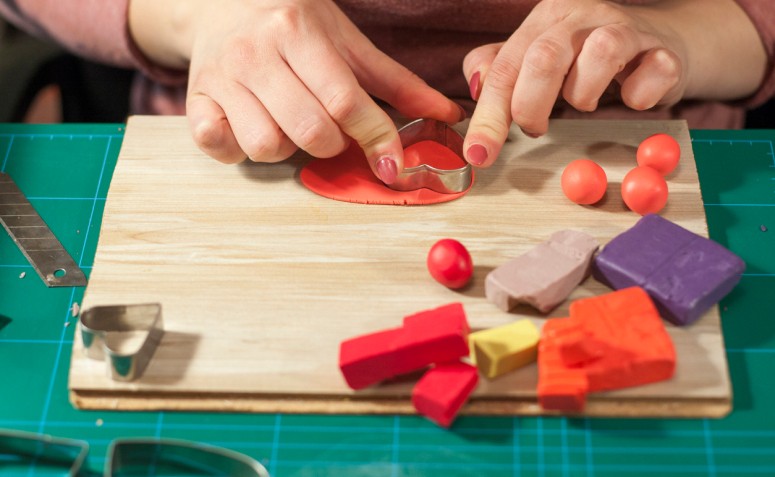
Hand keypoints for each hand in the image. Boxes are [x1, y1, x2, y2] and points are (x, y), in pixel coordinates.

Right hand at [130, 0, 462, 183]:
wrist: (220, 3)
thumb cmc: (292, 24)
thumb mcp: (345, 41)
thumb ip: (395, 82)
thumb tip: (447, 114)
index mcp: (298, 32)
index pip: (344, 99)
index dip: (375, 137)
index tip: (392, 163)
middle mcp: (256, 53)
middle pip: (309, 130)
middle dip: (332, 145)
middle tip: (330, 130)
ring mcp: (221, 77)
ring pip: (265, 146)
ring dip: (287, 149)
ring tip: (289, 126)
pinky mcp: (194, 99)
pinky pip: (215, 145)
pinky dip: (236, 149)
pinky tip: (250, 130)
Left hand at [462, 0, 764, 167]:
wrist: (657, 46)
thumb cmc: (586, 60)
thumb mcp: (534, 61)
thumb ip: (498, 71)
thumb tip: (473, 85)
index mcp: (544, 20)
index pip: (504, 68)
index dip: (488, 116)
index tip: (478, 155)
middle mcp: (582, 17)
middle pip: (544, 57)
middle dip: (531, 106)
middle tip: (535, 128)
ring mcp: (626, 29)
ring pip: (600, 53)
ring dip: (583, 94)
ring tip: (582, 103)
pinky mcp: (664, 52)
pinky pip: (653, 72)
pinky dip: (638, 95)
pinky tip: (631, 98)